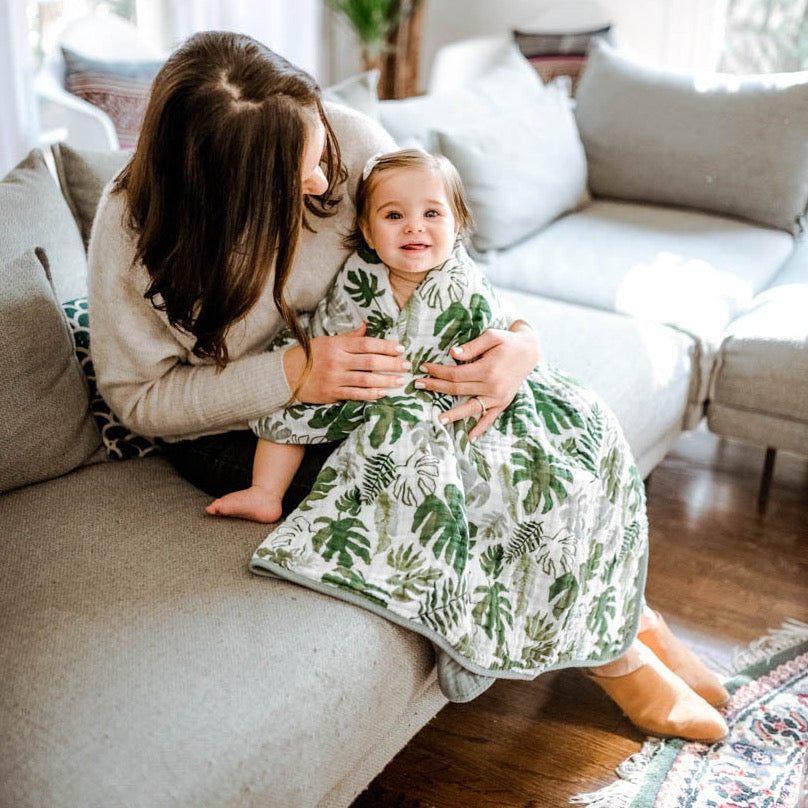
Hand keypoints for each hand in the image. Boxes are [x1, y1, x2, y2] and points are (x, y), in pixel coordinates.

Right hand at [283, 322, 410, 402]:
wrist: (287, 375)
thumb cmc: (310, 355)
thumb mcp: (327, 341)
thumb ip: (348, 337)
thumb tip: (366, 326)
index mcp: (337, 345)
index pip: (366, 344)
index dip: (385, 346)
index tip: (400, 348)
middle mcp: (336, 361)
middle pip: (369, 361)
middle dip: (391, 363)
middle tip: (406, 365)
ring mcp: (334, 378)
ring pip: (365, 379)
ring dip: (385, 380)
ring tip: (400, 381)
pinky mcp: (332, 393)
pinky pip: (355, 394)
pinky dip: (371, 394)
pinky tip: (383, 393)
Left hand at [418, 321, 539, 440]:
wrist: (529, 351)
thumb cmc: (507, 341)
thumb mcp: (491, 337)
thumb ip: (471, 347)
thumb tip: (452, 354)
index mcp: (487, 369)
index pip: (455, 374)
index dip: (438, 371)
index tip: (424, 367)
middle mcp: (492, 386)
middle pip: (458, 389)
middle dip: (436, 387)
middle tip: (418, 384)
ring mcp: (498, 397)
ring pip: (470, 407)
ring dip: (453, 414)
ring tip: (438, 420)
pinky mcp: (503, 402)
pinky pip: (490, 418)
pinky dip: (481, 428)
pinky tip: (471, 438)